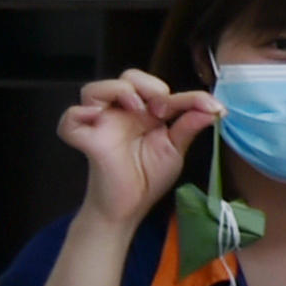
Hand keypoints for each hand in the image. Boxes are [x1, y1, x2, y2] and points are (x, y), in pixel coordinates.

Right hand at [58, 69, 214, 231]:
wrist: (128, 208)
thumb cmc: (149, 177)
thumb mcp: (175, 149)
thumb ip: (190, 126)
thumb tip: (215, 108)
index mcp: (147, 113)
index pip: (161, 90)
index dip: (189, 95)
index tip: (213, 108)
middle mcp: (122, 114)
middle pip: (127, 77)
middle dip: (147, 83)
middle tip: (161, 108)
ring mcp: (102, 125)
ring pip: (94, 90)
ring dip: (117, 90)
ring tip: (137, 108)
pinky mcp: (87, 141)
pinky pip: (70, 120)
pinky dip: (78, 114)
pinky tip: (98, 118)